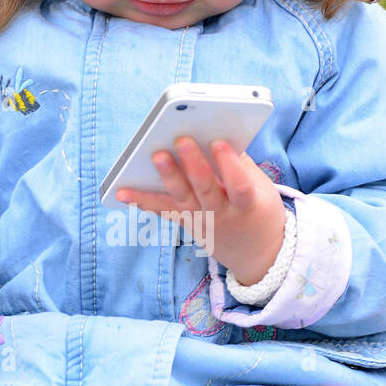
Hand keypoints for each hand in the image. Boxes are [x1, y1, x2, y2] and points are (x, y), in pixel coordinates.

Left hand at [115, 137, 286, 284]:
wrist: (258, 254)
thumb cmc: (259, 210)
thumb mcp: (262, 188)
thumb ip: (240, 163)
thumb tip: (215, 131)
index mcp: (248, 204)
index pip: (239, 185)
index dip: (229, 164)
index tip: (218, 142)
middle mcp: (223, 215)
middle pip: (206, 189)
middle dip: (193, 164)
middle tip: (181, 140)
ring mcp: (202, 222)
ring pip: (181, 200)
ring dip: (167, 177)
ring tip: (155, 156)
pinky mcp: (187, 224)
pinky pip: (164, 211)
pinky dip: (143, 201)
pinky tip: (123, 191)